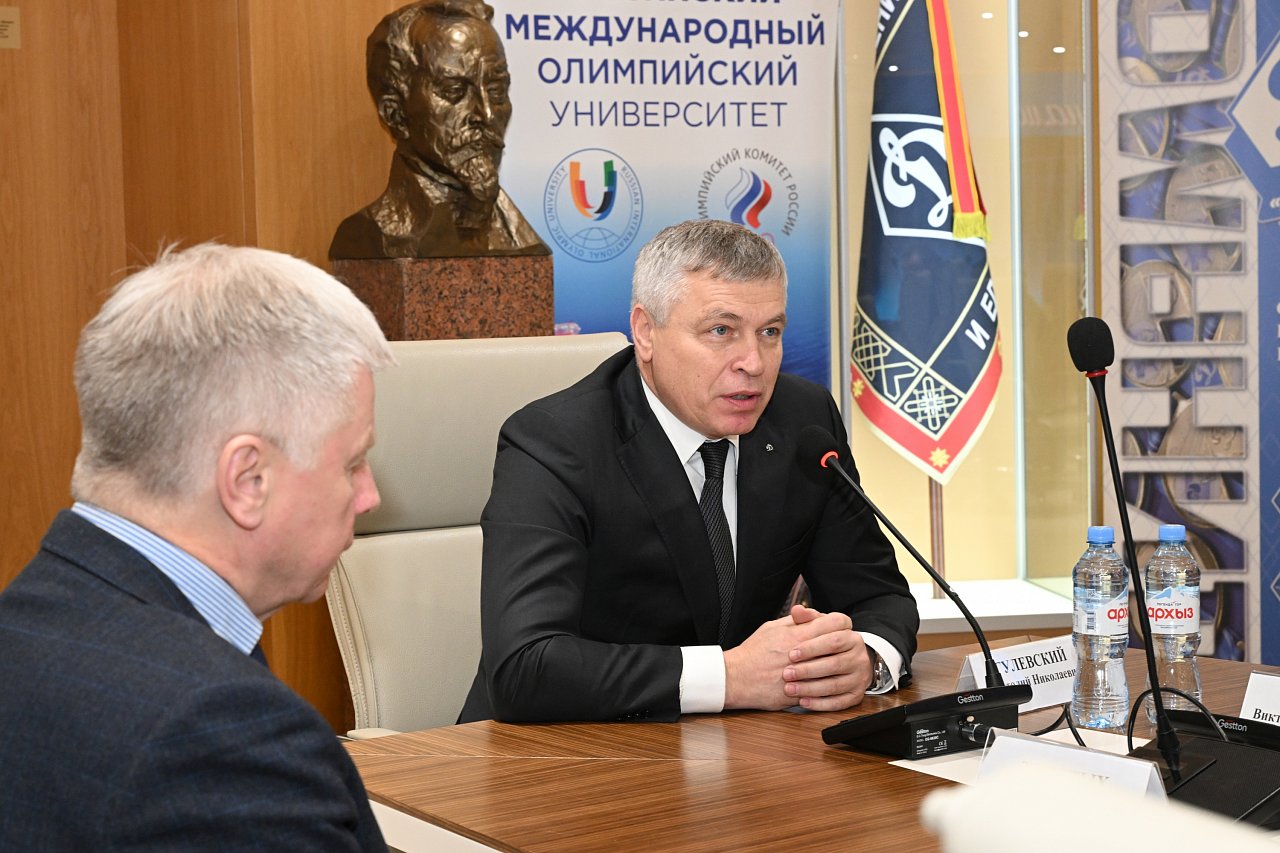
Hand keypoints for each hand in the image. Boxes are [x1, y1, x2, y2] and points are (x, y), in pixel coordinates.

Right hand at [723, 605, 868, 711]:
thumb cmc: (751, 653)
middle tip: (841, 648)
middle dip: (844, 645)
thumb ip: (795, 621)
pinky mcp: (799, 695)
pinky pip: (822, 693)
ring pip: (835, 671)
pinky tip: (825, 685)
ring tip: (836, 666)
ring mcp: (802, 676)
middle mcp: (803, 654)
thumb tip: (809, 614)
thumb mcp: (772, 627)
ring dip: (838, 668)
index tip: (839, 629)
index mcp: (797, 635)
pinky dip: (826, 689)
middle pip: (840, 645)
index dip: (841, 624)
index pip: (836, 623)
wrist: (735, 678)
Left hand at [781, 606, 872, 711]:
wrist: (846, 661)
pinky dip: (820, 704)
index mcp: (850, 636)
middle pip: (834, 663)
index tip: (791, 653)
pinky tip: (803, 702)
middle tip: (786, 673)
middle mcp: (859, 656)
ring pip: (835, 684)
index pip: (834, 639)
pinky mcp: (857, 695)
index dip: (812, 647)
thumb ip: (807, 619)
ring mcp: (860, 676)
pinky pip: (839, 703)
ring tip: (790, 689)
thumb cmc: (825, 643)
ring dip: (810, 688)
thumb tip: (796, 610)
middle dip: (808, 669)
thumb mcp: (818, 628)